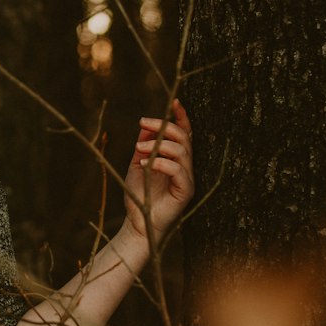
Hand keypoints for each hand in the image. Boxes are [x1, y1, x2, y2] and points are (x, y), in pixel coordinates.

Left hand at [123, 97, 193, 239]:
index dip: (182, 117)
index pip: (185, 133)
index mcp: (176, 158)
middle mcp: (185, 166)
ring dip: (158, 145)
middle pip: (183, 137)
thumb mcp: (138, 164)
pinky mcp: (186, 191)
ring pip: (182, 151)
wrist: (137, 223)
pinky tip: (144, 164)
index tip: (175, 102)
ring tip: (137, 149)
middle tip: (142, 123)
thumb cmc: (138, 194)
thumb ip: (144, 145)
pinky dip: (161, 163)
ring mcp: (187, 178)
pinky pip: (178, 170)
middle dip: (163, 126)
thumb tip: (146, 127)